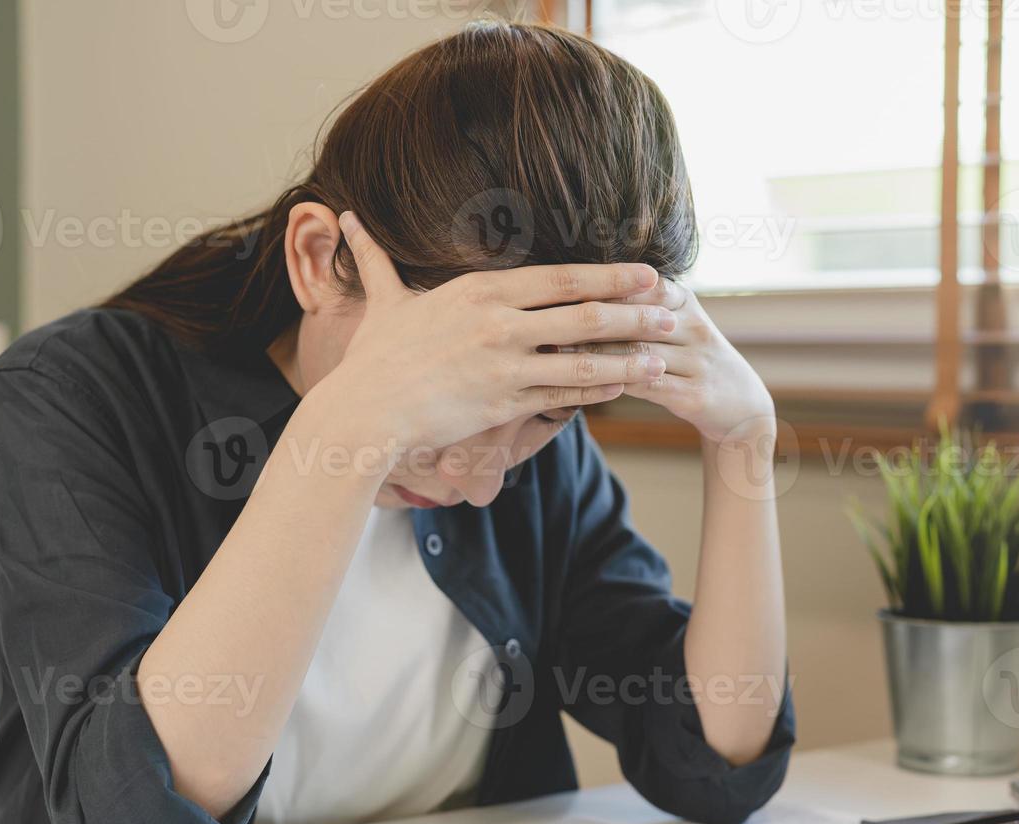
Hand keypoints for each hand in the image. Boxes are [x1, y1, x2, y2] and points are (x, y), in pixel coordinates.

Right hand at [322, 212, 676, 449]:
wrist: (365, 410)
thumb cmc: (374, 359)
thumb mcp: (382, 302)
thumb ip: (375, 260)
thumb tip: (345, 218)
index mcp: (480, 291)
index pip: (560, 276)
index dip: (608, 273)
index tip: (644, 271)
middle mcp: (499, 322)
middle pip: (583, 311)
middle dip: (634, 308)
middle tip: (673, 304)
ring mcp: (505, 363)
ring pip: (583, 355)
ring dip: (630, 352)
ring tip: (665, 351)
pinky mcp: (505, 402)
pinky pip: (564, 394)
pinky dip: (599, 387)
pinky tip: (626, 383)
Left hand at [560, 279, 774, 444]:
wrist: (741, 405)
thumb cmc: (690, 360)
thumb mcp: (673, 325)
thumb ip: (635, 306)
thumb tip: (575, 287)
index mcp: (684, 302)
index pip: (642, 284)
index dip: (601, 283)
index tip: (558, 284)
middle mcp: (694, 326)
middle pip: (636, 315)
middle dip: (590, 315)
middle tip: (547, 314)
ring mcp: (698, 361)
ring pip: (638, 351)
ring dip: (594, 350)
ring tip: (556, 350)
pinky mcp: (696, 395)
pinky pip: (647, 386)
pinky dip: (614, 382)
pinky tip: (584, 383)